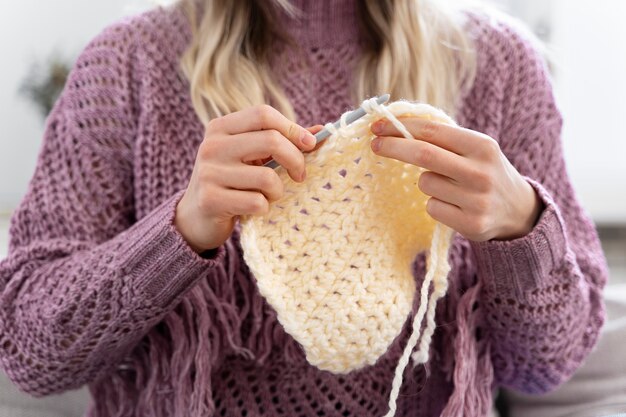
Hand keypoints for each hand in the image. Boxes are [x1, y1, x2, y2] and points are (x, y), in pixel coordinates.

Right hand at [175, 104, 321, 252]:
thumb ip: (282, 142)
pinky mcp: (210, 200)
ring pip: (267, 177)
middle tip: (300, 175)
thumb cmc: (232, 182)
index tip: (310, 144)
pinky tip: (254, 209)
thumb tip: (321, 130)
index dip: (292, 128)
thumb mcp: (252, 157)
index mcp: (221, 127)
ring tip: (270, 195)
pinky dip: (264, 208)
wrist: (196, 217)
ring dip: (278, 190)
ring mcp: (209, 173)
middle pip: (270, 140)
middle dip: (295, 159)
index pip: (263, 114)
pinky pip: (256, 202)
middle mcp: (211, 146)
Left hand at [370, 117, 542, 241]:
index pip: (432, 130)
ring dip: (426, 182)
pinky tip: (455, 205)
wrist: (518, 210)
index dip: (401, 127)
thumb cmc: (483, 171)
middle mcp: (481, 172)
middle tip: (375, 144)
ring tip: (449, 186)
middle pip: (423, 154)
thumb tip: (394, 126)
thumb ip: (441, 139)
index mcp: (482, 145)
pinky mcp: (471, 224)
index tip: (378, 126)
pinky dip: (435, 204)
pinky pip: (432, 208)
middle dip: (393, 147)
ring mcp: (477, 200)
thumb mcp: (473, 149)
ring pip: (425, 184)